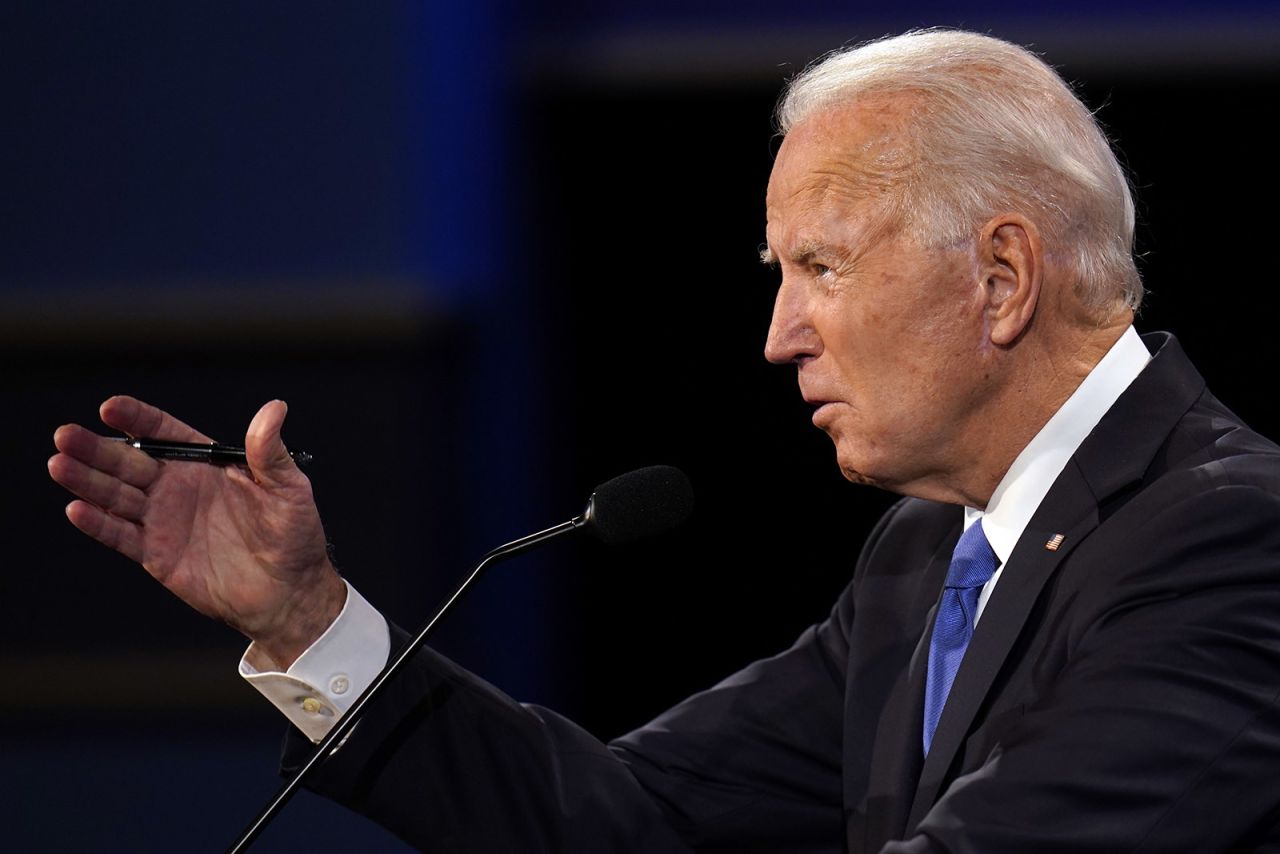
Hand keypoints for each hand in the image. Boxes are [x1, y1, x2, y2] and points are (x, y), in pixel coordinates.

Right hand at [48, 396, 346, 666]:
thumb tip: (275, 408)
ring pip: (117, 494)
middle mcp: (179, 486)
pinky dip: (99, 523)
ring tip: (59, 463)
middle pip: (130, 461)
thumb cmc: (295, 536)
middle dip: (98, 448)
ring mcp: (165, 520)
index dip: (137, 419)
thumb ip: (271, 451)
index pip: (164, 434)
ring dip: (88, 480)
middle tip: (67, 435)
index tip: (110, 408)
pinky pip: (122, 534)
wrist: (288, 592)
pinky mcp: (157, 553)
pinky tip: (77, 509)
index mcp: (207, 463)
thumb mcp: (289, 488)